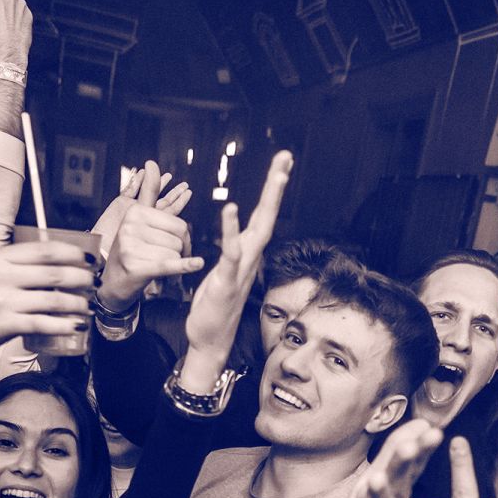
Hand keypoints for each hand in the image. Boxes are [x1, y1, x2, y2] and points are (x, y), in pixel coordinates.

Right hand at [0, 240, 93, 375]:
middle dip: (83, 278)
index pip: (45, 249)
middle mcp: (1, 275)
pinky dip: (65, 325)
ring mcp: (3, 300)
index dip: (74, 253)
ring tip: (89, 307)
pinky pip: (44, 323)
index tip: (91, 260)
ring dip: (79, 304)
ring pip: (54, 299)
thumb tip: (55, 264)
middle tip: (95, 284)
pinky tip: (77, 326)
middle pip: (55, 272)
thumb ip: (16, 266)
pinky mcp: (5, 324)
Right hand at [96, 161, 202, 311]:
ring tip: (162, 268)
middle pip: (179, 238)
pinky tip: (196, 264)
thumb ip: (148, 191)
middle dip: (181, 251)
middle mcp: (131, 226)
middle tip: (171, 260)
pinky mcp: (136, 267)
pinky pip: (168, 264)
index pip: (179, 223)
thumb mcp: (138, 219)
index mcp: (135, 212)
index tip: (179, 246)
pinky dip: (184, 266)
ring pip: (176, 252)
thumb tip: (151, 162)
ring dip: (176, 264)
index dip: (184, 238)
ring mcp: (131, 247)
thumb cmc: (131, 250)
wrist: (113, 282)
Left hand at [178, 150, 292, 374]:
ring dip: (268, 202)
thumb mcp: (225, 271)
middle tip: (286, 157)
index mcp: (247, 252)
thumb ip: (234, 251)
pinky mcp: (226, 282)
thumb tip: (240, 235)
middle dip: (277, 186)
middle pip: (268, 216)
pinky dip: (231, 231)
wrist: (210, 339)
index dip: (272, 189)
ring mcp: (242, 270)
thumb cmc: (215, 305)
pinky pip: (231, 253)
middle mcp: (250, 258)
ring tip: (277, 176)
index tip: (282, 162)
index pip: (263, 215)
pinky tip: (231, 209)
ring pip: (259, 230)